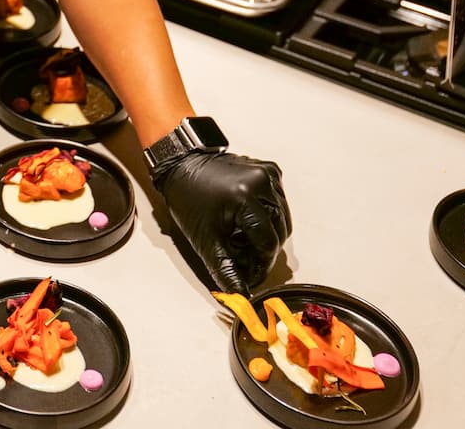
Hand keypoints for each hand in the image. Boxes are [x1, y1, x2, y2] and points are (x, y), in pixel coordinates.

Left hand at [153, 151, 290, 293]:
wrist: (182, 165)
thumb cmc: (189, 199)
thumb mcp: (205, 240)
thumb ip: (226, 271)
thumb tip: (241, 298)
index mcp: (245, 197)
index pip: (268, 244)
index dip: (259, 265)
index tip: (248, 274)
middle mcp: (262, 182)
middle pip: (279, 232)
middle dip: (262, 250)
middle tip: (241, 256)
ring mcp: (268, 173)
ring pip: (282, 219)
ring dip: (267, 233)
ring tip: (240, 236)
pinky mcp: (270, 170)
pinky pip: (279, 202)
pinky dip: (268, 215)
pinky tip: (247, 218)